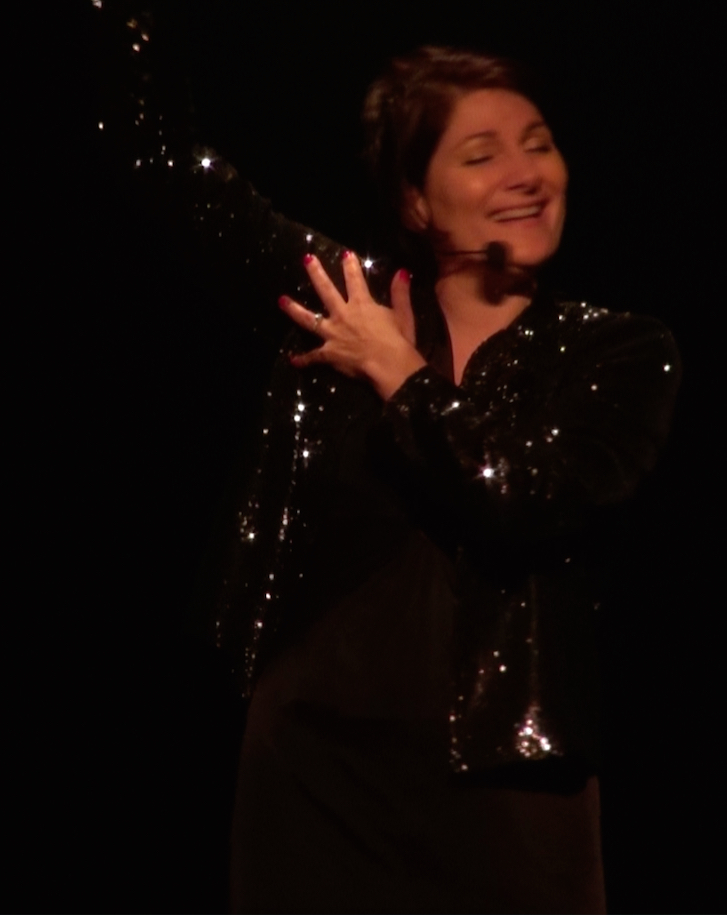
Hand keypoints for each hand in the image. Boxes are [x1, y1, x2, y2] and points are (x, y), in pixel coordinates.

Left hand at [278, 251, 425, 399]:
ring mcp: (333, 334)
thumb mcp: (403, 315)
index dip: (350, 266)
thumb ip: (400, 293)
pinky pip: (313, 357)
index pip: (355, 280)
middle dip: (316, 273)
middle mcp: (343, 315)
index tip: (345, 254)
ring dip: (294, 309)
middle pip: (325, 290)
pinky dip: (303, 359)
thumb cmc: (398, 341)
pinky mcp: (329, 354)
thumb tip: (402, 272)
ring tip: (281, 301)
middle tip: (306, 259)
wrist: (388, 365)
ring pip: (309, 320)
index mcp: (362, 304)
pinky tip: (293, 360)